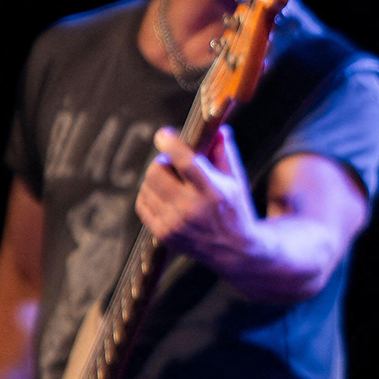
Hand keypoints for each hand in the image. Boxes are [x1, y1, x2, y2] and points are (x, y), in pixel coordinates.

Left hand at [136, 124, 259, 264]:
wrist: (234, 250)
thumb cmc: (236, 209)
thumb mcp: (236, 179)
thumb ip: (224, 152)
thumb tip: (217, 129)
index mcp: (212, 191)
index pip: (185, 162)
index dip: (171, 144)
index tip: (163, 134)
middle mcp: (191, 208)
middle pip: (157, 172)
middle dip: (161, 161)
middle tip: (170, 162)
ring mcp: (174, 223)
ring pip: (146, 187)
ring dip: (154, 177)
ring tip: (169, 180)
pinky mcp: (163, 234)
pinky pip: (142, 204)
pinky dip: (148, 194)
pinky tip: (162, 194)